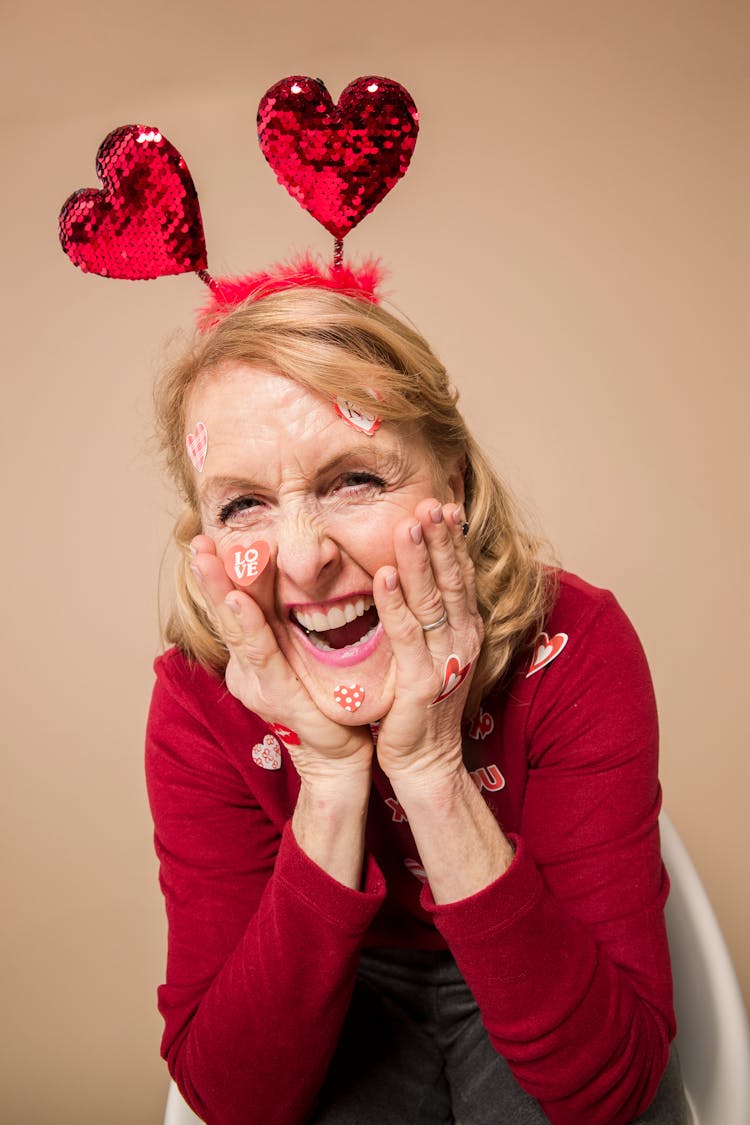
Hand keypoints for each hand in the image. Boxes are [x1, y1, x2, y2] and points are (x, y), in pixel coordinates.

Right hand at [188, 536, 372, 783]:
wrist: (344, 758)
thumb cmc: (332, 703)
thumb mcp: (310, 654)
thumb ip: (300, 624)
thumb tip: (303, 576)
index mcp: (256, 656)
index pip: (236, 607)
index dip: (222, 573)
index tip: (210, 537)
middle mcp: (248, 668)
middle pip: (226, 612)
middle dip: (210, 574)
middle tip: (197, 539)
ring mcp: (258, 684)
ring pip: (236, 627)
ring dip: (219, 590)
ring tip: (206, 558)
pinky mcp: (277, 696)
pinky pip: (261, 653)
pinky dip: (247, 623)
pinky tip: (238, 600)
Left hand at [372, 500, 482, 786]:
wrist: (426, 761)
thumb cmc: (422, 705)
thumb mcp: (432, 652)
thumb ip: (428, 616)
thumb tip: (412, 574)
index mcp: (465, 629)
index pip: (460, 574)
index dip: (452, 539)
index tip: (442, 504)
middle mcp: (461, 639)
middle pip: (452, 578)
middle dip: (440, 538)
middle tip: (429, 501)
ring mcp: (444, 659)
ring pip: (432, 599)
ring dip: (419, 560)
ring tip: (409, 524)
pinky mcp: (420, 681)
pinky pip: (406, 634)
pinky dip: (394, 603)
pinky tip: (383, 575)